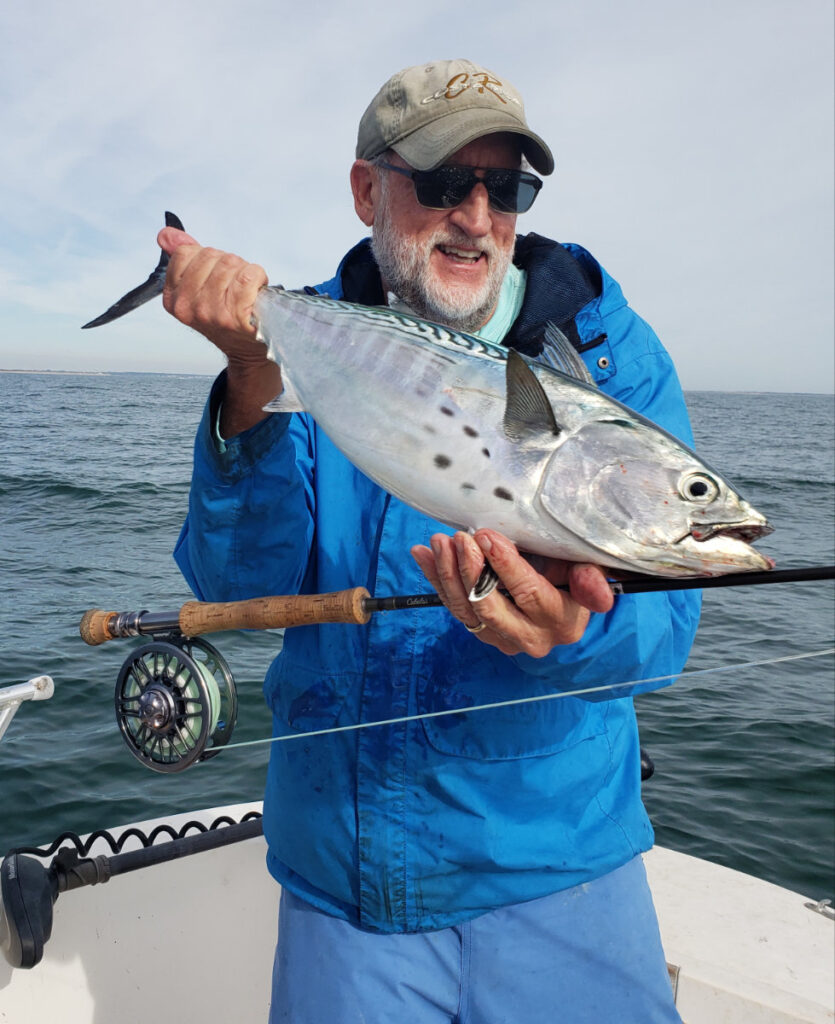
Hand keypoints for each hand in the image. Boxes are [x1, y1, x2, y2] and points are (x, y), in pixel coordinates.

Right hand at [157, 226, 279, 435]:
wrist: (247, 347)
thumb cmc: (225, 311)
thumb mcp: (199, 285)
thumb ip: (182, 257)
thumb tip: (165, 235)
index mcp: (173, 298)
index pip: (185, 253)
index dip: (207, 257)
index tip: (216, 274)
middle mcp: (188, 308)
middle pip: (210, 256)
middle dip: (228, 263)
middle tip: (235, 284)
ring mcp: (211, 314)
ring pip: (229, 264)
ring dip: (244, 270)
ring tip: (247, 289)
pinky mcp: (235, 317)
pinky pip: (247, 277)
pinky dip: (258, 276)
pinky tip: (257, 289)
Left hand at [411, 529, 613, 656]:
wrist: (564, 610)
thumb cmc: (575, 580)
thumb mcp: (587, 574)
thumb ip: (590, 579)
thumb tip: (595, 586)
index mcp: (561, 621)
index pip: (529, 593)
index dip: (506, 565)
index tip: (486, 536)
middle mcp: (530, 637)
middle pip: (490, 606)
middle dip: (470, 570)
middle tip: (458, 538)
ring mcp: (502, 639)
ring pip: (466, 609)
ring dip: (448, 573)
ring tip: (439, 542)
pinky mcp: (481, 633)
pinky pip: (453, 607)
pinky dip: (436, 579)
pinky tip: (423, 554)